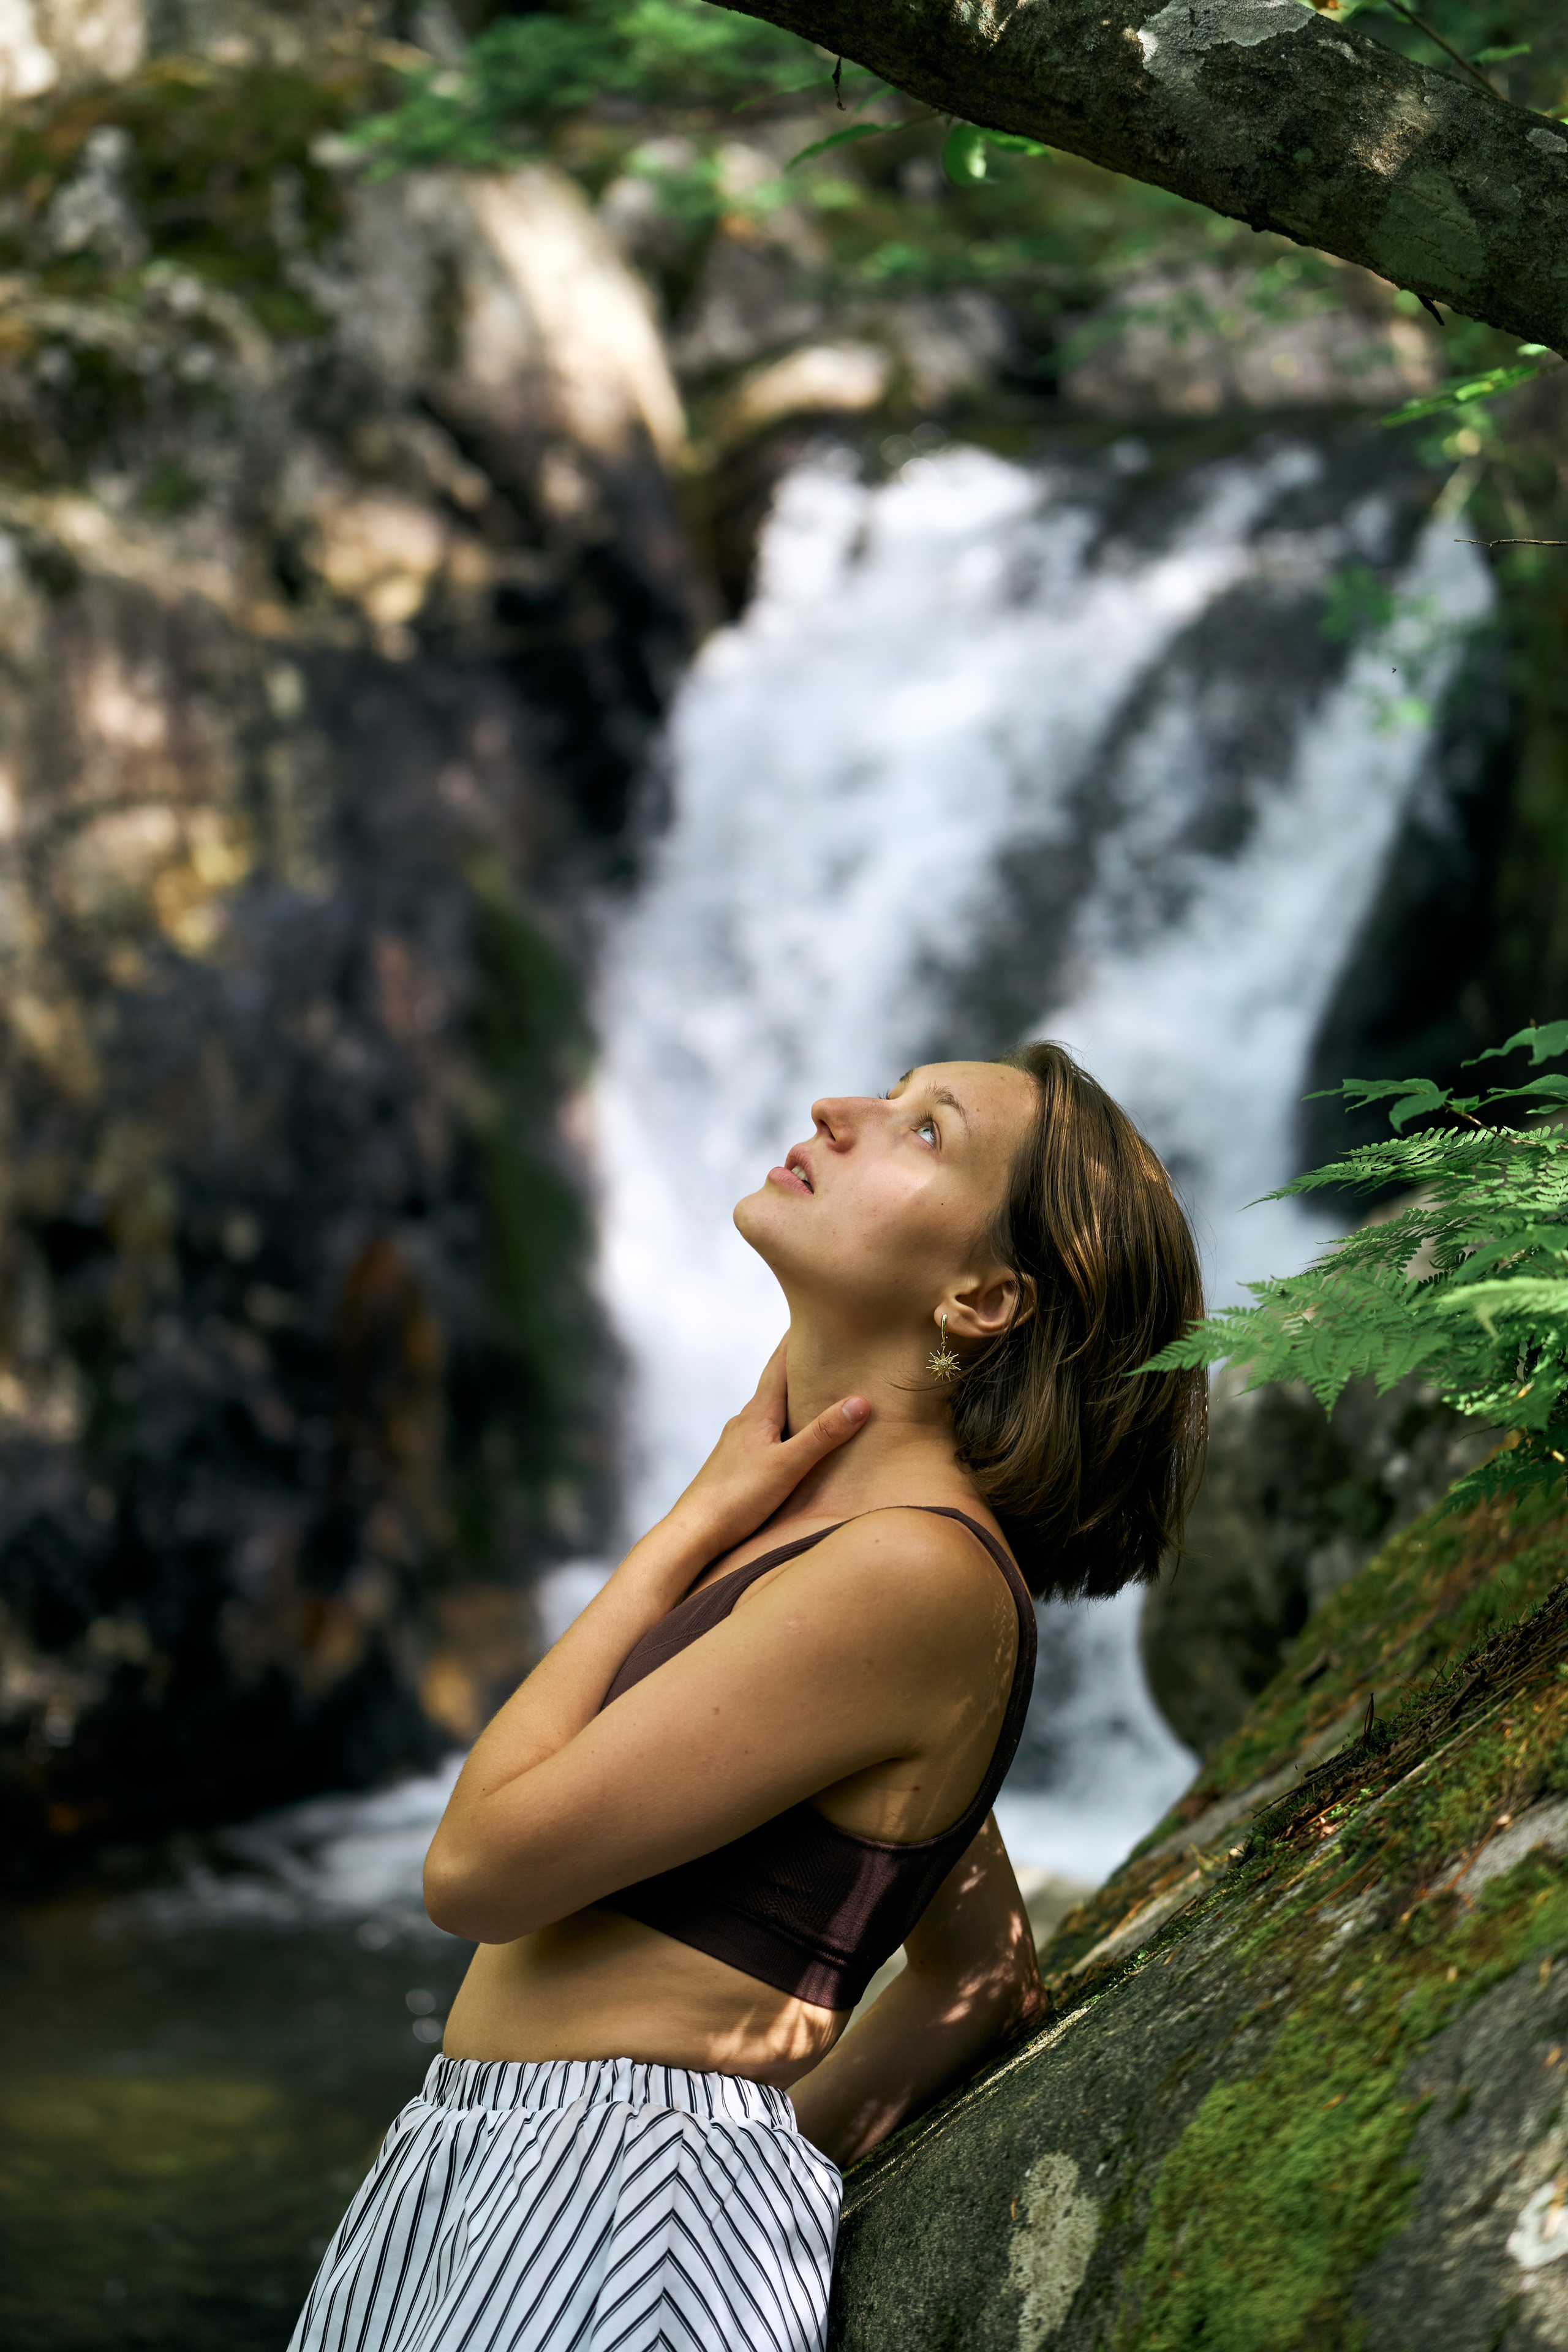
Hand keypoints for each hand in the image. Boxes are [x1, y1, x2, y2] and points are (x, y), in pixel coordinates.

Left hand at [665, 1341, 868, 1558]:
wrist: (692, 1533)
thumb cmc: (736, 1499)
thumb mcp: (787, 1467)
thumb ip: (822, 1436)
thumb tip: (860, 1401)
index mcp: (757, 1414)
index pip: (780, 1366)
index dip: (797, 1340)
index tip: (812, 1312)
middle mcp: (744, 1422)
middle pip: (775, 1385)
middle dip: (799, 1366)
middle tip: (823, 1346)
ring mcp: (737, 1444)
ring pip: (770, 1411)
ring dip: (791, 1398)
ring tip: (814, 1390)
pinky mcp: (736, 1465)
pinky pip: (765, 1434)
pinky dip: (783, 1425)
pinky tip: (788, 1438)